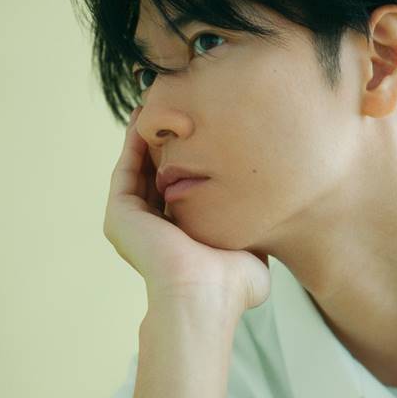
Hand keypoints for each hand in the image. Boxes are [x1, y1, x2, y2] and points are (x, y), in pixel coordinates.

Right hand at [102, 106, 271, 315]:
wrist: (205, 295)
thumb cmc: (232, 283)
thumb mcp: (249, 250)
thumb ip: (253, 231)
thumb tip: (276, 221)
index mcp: (178, 237)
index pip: (180, 190)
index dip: (190, 159)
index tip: (205, 131)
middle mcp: (151, 228)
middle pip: (156, 173)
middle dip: (166, 142)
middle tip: (178, 106)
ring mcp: (132, 222)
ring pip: (138, 168)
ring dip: (147, 136)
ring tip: (159, 102)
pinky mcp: (119, 214)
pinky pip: (126, 169)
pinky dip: (133, 143)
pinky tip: (146, 118)